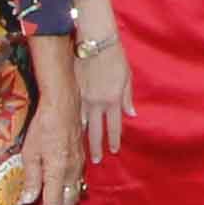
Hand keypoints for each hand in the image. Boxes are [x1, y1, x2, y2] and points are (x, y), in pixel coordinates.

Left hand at [20, 100, 85, 204]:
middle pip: (68, 203)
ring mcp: (79, 165)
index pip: (53, 203)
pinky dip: (70, 196)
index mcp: (58, 171)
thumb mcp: (30, 152)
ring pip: (75, 194)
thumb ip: (32, 178)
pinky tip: (64, 198)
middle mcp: (72, 171)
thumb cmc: (43, 126)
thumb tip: (29, 201)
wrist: (64, 104)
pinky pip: (77, 183)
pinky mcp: (81, 158)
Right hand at [77, 36, 134, 159]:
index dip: (114, 140)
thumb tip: (131, 114)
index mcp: (113, 99)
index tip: (114, 151)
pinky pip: (73, 113)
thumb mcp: (126, 77)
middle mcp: (97, 103)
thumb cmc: (114, 57)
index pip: (114, 126)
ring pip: (82, 124)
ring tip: (81, 151)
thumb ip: (127, 97)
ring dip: (83, 138)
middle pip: (97, 131)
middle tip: (96, 161)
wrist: (94, 43)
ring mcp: (82, 99)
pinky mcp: (72, 92)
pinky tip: (72, 132)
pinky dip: (74, 124)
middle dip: (96, 147)